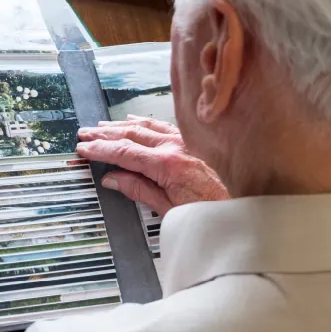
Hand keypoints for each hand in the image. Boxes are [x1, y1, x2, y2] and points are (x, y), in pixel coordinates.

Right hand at [76, 115, 228, 215]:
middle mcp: (176, 147)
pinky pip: (163, 126)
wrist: (246, 205)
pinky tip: (134, 120)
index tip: (84, 148)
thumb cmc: (212, 211)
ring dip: (120, 126)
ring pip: (146, 127)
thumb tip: (112, 179)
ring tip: (101, 127)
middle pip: (131, 135)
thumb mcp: (170, 210)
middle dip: (104, 135)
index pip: (124, 152)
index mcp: (168, 165)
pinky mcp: (194, 140)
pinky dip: (144, 122)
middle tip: (84, 134)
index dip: (100, 150)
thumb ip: (139, 191)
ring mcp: (186, 140)